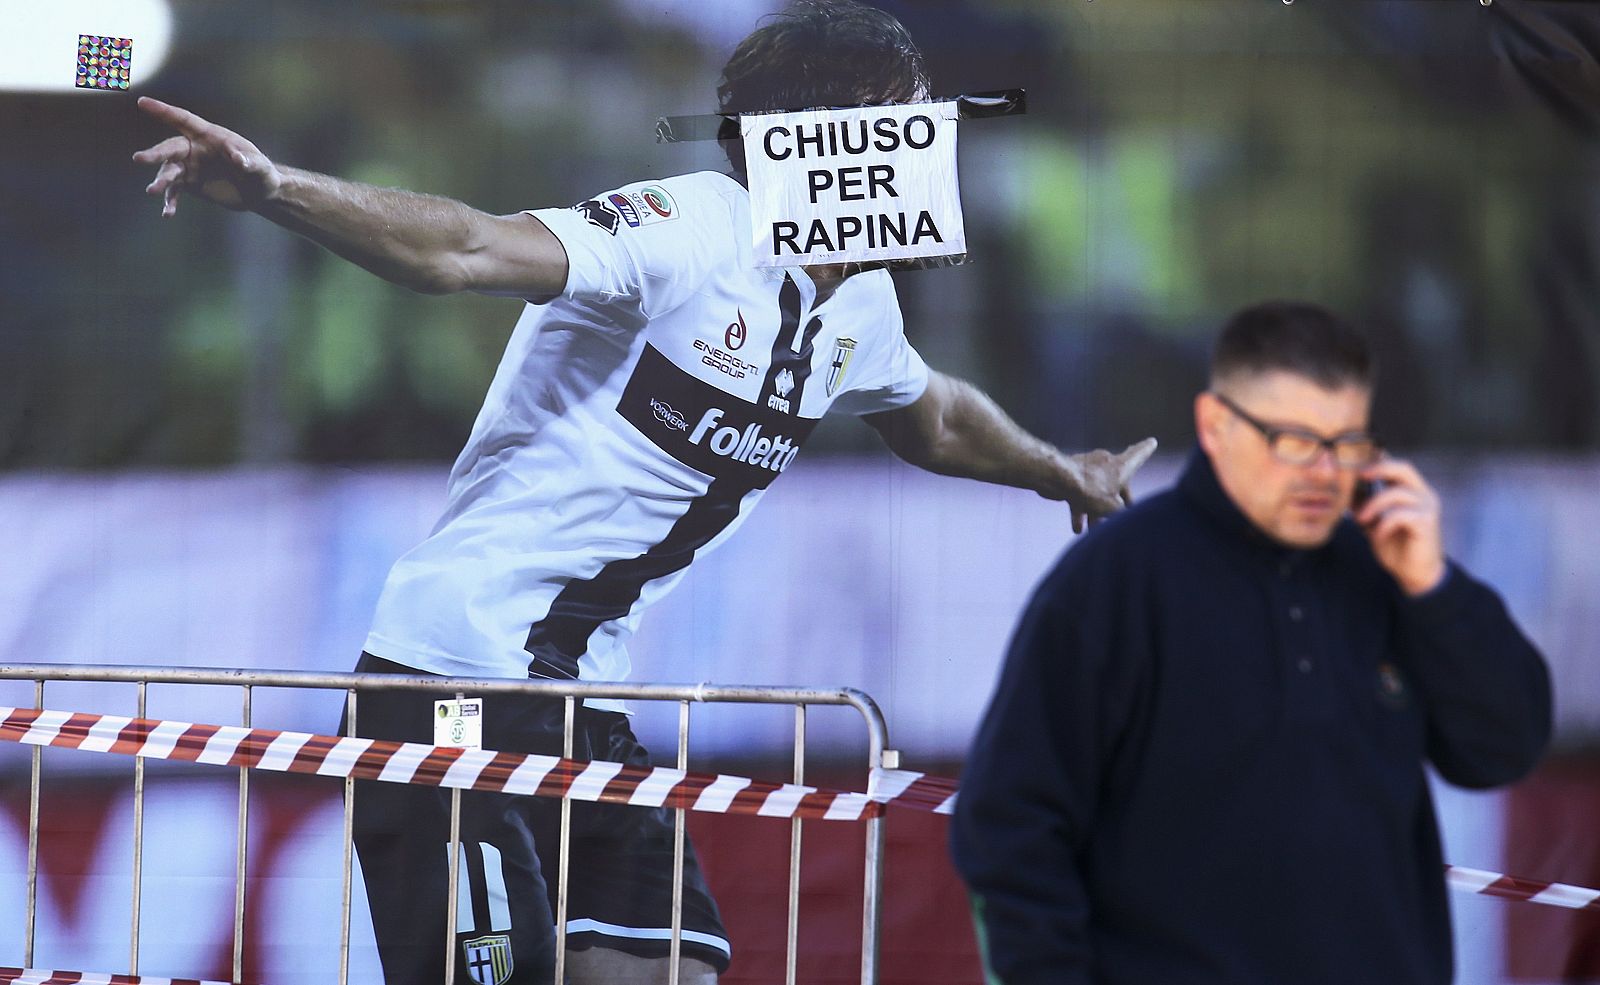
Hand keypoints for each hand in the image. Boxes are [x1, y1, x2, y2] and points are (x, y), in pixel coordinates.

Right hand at [132, 97, 281, 215]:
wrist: (259, 194)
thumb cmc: (262, 173)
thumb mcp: (260, 168)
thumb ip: (250, 162)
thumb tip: (238, 160)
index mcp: (210, 136)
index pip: (184, 120)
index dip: (163, 111)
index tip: (142, 102)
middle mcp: (195, 148)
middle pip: (171, 148)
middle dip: (156, 153)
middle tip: (140, 159)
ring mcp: (191, 166)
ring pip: (169, 170)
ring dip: (161, 181)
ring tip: (152, 191)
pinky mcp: (190, 184)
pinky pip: (175, 191)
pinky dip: (170, 201)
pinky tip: (168, 214)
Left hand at [1054, 437, 1157, 533]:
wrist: (1058, 479)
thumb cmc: (1090, 489)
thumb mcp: (1113, 507)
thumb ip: (1124, 513)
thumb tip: (1126, 518)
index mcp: (1121, 466)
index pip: (1139, 454)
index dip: (1146, 449)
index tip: (1152, 441)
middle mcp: (1106, 462)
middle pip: (1116, 484)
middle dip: (1115, 506)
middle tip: (1116, 521)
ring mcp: (1088, 467)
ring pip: (1096, 492)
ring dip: (1095, 512)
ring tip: (1092, 530)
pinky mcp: (1072, 475)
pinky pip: (1080, 493)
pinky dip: (1081, 509)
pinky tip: (1077, 528)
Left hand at [1353, 456, 1446, 595]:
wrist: (1413, 572)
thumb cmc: (1395, 545)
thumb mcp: (1373, 521)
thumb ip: (1363, 504)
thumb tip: (1344, 487)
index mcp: (1411, 490)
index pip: (1396, 465)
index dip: (1377, 458)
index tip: (1355, 459)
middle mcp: (1423, 494)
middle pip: (1403, 468)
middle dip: (1379, 468)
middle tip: (1358, 475)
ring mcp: (1427, 507)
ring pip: (1398, 492)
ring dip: (1374, 504)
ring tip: (1361, 519)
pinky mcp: (1427, 523)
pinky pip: (1401, 515)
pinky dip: (1384, 524)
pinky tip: (1377, 536)